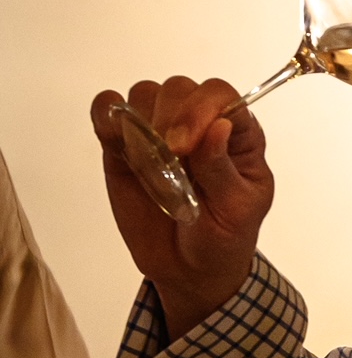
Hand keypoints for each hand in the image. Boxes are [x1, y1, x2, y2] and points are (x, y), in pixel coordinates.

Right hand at [91, 77, 273, 339]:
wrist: (189, 268)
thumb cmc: (222, 237)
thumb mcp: (236, 211)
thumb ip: (224, 170)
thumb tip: (220, 127)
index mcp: (238, 134)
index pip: (221, 95)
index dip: (200, 110)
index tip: (182, 147)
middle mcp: (199, 123)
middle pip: (179, 89)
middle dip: (168, 120)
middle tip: (166, 161)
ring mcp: (159, 129)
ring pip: (145, 93)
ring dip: (140, 122)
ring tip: (148, 165)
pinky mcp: (124, 144)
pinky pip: (109, 109)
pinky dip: (107, 117)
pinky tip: (118, 145)